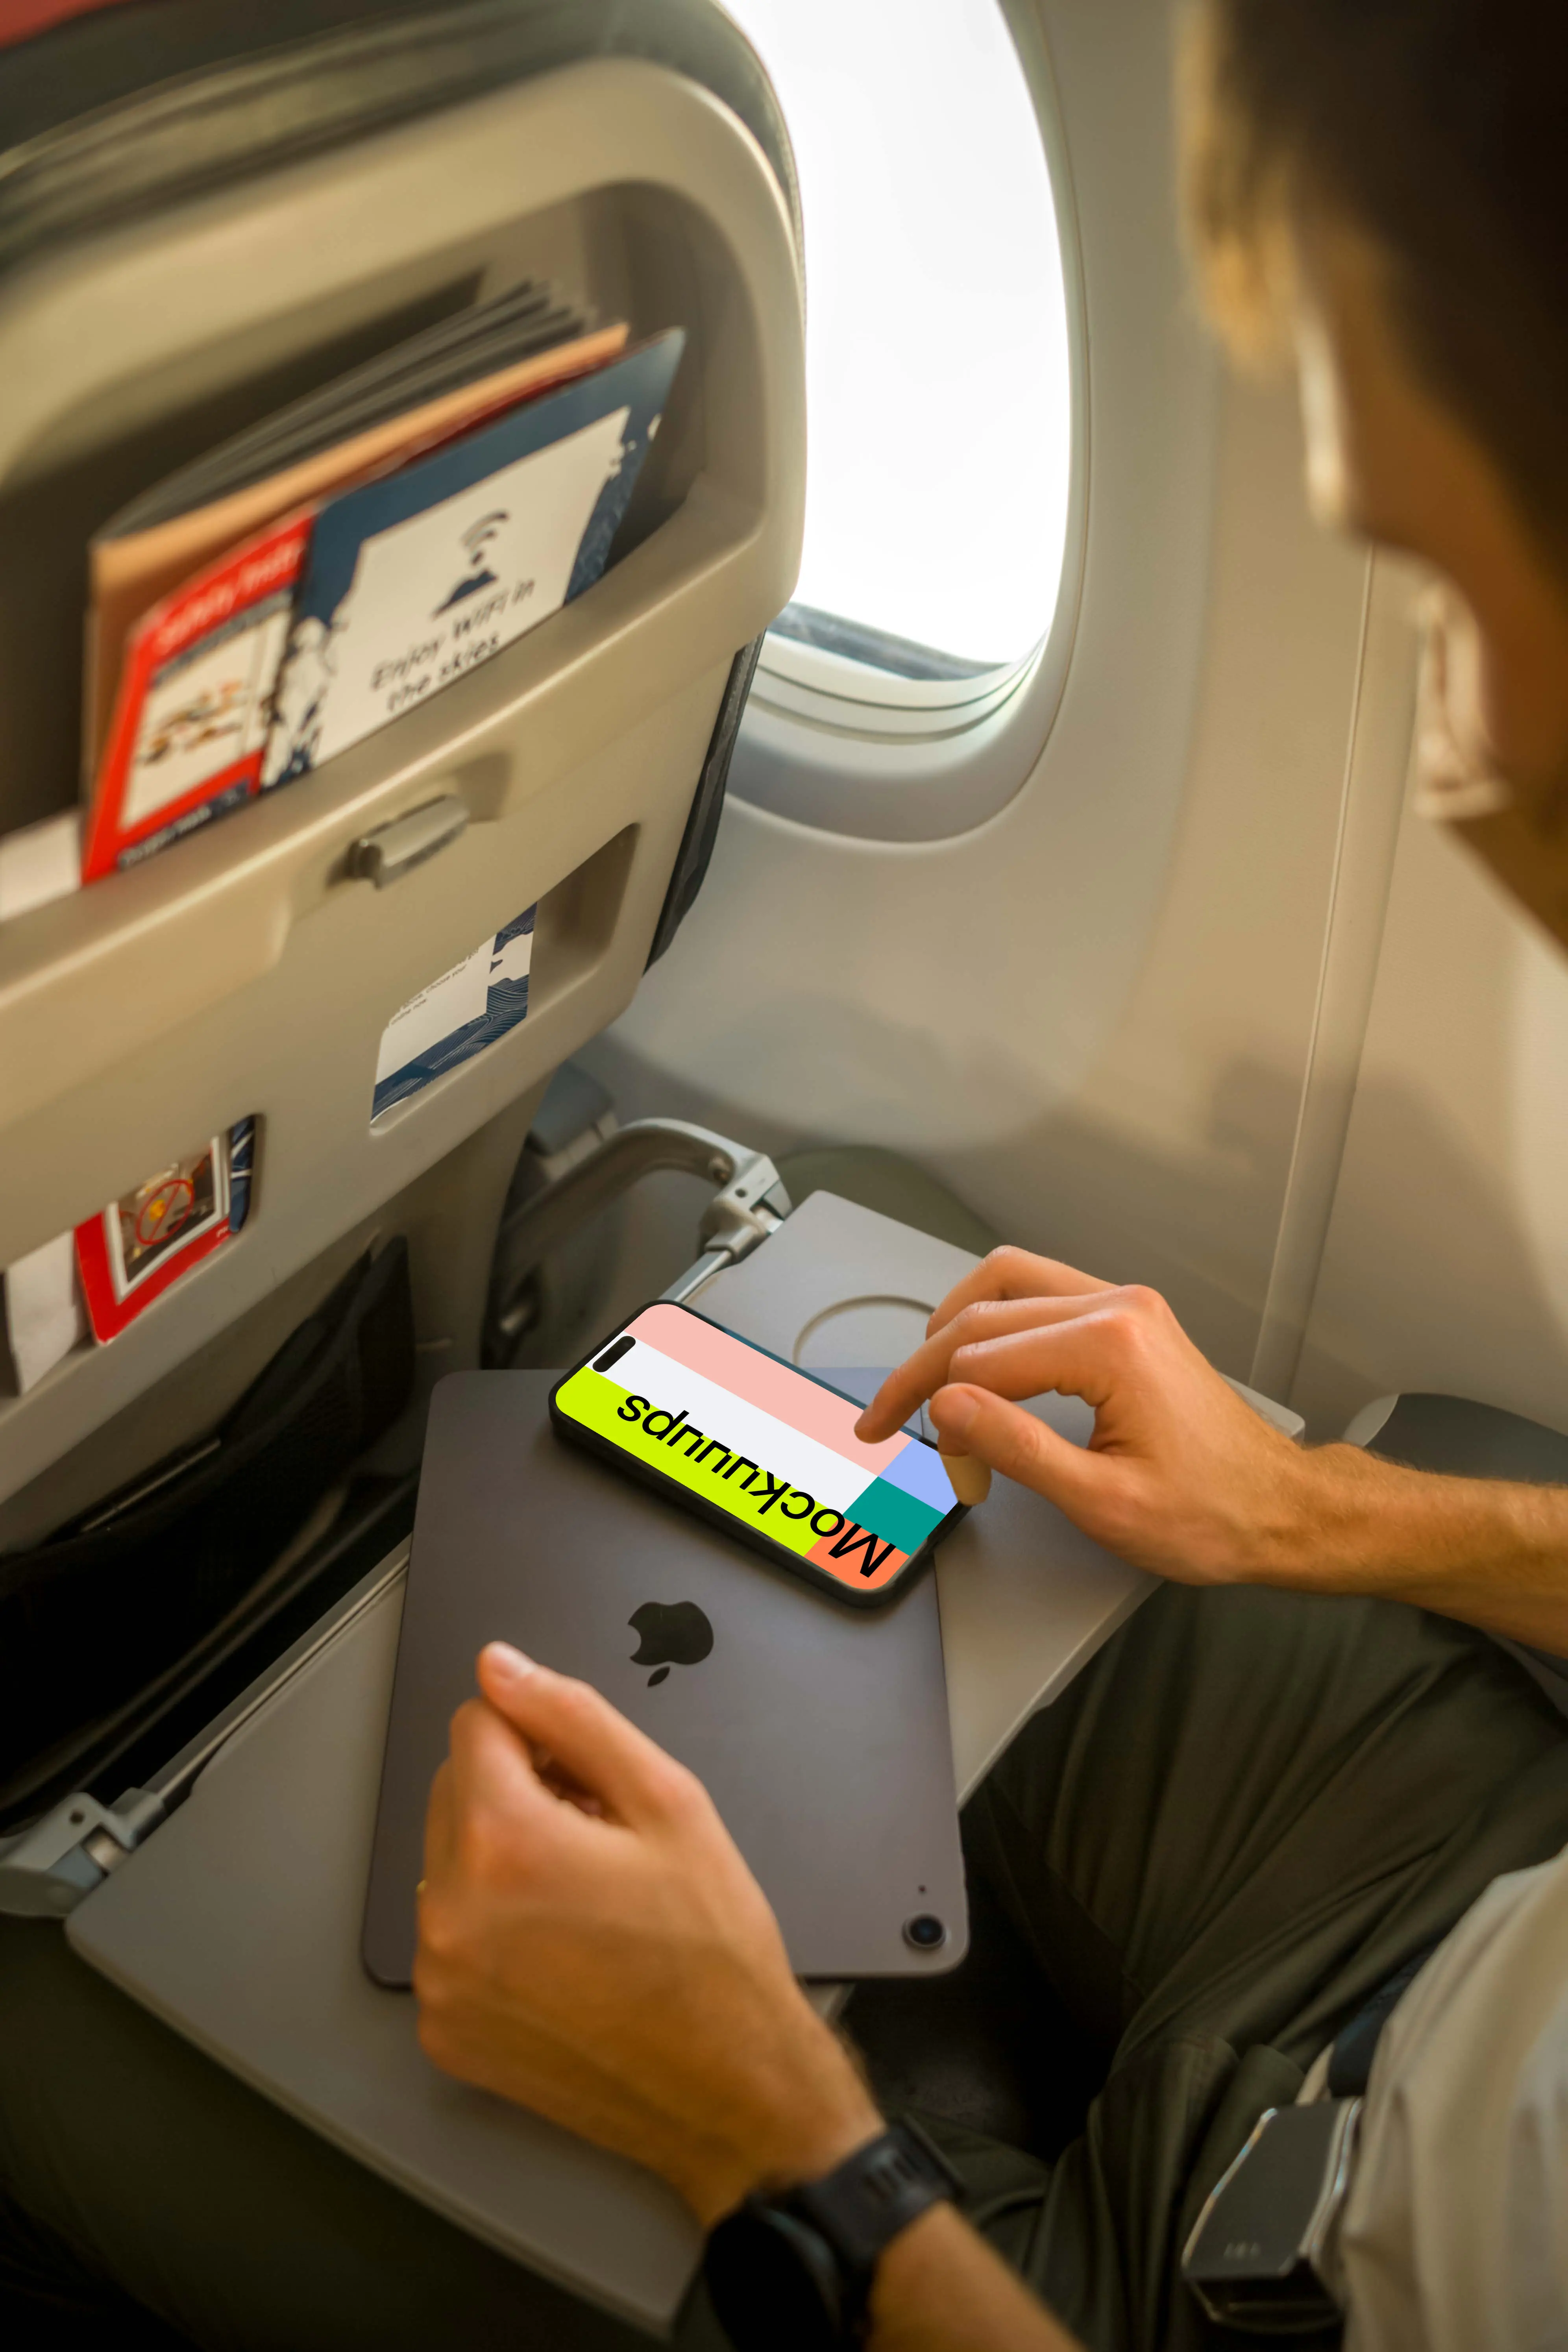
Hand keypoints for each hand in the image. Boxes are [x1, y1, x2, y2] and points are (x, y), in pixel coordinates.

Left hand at [415, 1643, 881, 2225]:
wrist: (729, 2088)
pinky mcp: (444, 2031)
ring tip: (584, 1904)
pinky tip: (561, 1956)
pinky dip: (492, 1932)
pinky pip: (450, 1939)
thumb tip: (499, 1667)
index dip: (540, 1738)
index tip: (587, 1784)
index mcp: (504, 1842)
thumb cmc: (712, 1949)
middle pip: (454, 1791)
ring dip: (501, 1862)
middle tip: (598, 1842)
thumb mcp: (668, 1801)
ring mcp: (440, 1980)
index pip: (476, 1723)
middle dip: (517, 1794)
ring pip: (449, 1865)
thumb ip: (572, 1718)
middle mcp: (451, 1912)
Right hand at [855, 1246, 1311, 1584]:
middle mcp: (1117, 1307)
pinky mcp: (1128, 1317)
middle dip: (928, 1372)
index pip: (979, 1359)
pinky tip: (978, 1361)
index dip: (927, 1406)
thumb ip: (1015, 1447)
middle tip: (893, 1423)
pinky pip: (1040, 1291)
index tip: (895, 1444)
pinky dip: (996, 1321)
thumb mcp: (1101, 1502)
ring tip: (925, 1380)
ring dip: (955, 1328)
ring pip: (1007, 1283)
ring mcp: (1125, 1305)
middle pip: (983, 1315)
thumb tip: (944, 1407)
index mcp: (1111, 1345)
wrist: (1282, 1510)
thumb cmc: (1211, 1515)